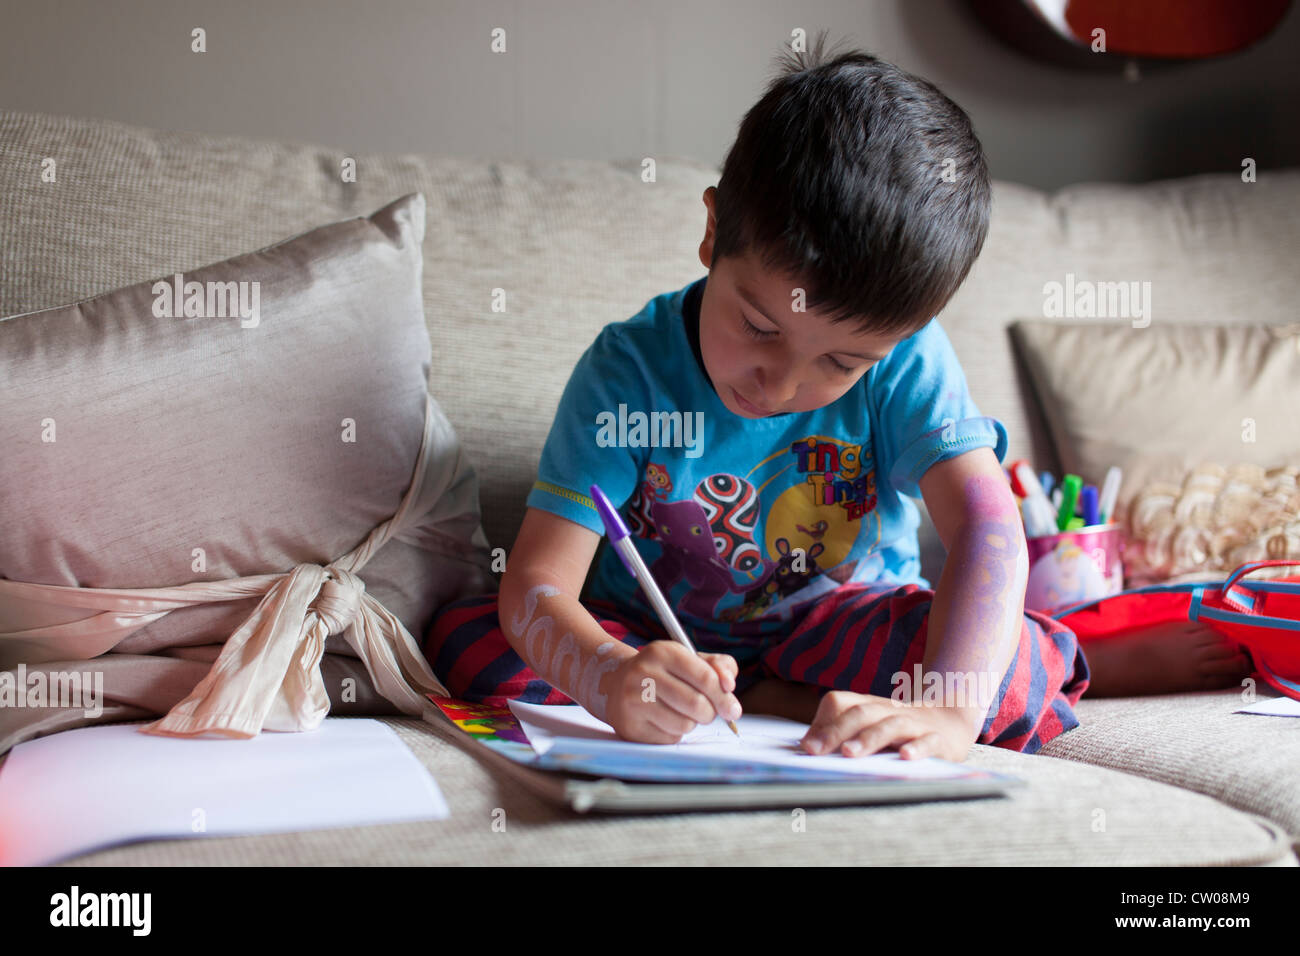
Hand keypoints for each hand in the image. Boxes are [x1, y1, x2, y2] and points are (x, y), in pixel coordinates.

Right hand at [604, 642, 740, 743]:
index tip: (733, 709)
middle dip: (710, 713)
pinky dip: (674, 733)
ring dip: (691, 723)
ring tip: (681, 712)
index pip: (705, 678)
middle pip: (697, 704)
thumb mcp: (688, 660)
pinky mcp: (630, 726)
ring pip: (685, 724)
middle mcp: (644, 673)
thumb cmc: (662, 672)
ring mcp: (633, 700)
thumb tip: (729, 685)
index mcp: (663, 652)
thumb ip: (718, 666)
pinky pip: (669, 738)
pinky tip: (663, 720)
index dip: (724, 696)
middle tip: (708, 712)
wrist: (616, 683)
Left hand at [800, 691, 977, 762]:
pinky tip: (905, 757)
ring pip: (890, 726)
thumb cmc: (900, 729)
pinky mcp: (939, 740)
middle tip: (817, 751)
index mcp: (869, 707)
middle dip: (837, 731)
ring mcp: (915, 724)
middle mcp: (889, 711)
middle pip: (862, 713)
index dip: (823, 723)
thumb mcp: (870, 725)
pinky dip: (917, 748)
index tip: (806, 748)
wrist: (952, 721)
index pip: (840, 703)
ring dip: (869, 739)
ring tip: (850, 753)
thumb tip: (806, 746)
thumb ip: (839, 731)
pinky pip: (928, 742)